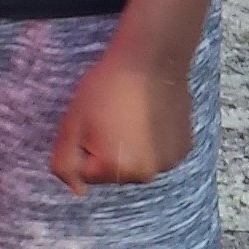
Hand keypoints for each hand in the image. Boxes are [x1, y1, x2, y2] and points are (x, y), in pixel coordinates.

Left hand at [50, 42, 194, 191]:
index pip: (86, 171)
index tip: (93, 120)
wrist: (152, 58)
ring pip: (137, 163)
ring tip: (133, 114)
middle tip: (112, 116)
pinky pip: (159, 153)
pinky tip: (151, 117)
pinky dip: (153, 141)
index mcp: (116, 169)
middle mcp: (146, 173)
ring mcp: (169, 161)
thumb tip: (78, 190)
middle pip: (114, 171)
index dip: (84, 145)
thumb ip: (65, 163)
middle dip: (108, 149)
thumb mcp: (72, 124)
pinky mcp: (184, 147)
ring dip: (132, 147)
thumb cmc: (107, 88)